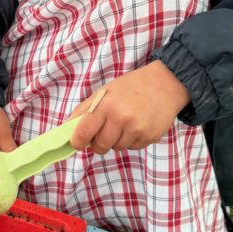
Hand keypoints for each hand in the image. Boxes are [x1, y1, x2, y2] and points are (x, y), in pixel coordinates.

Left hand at [69, 62, 190, 153]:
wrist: (165, 84)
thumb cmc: (131, 87)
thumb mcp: (105, 92)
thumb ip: (85, 110)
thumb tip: (67, 128)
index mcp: (106, 105)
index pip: (83, 131)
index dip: (77, 141)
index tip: (77, 142)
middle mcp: (121, 118)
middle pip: (100, 146)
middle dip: (98, 143)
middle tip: (104, 132)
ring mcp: (136, 129)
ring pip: (117, 148)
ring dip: (117, 140)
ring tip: (125, 123)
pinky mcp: (150, 137)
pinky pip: (133, 147)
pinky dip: (132, 140)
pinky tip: (138, 125)